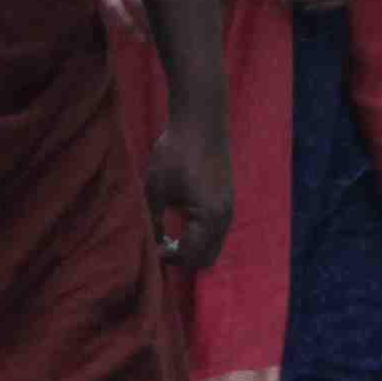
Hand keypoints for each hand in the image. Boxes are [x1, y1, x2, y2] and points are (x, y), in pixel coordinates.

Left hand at [144, 108, 231, 274]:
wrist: (200, 121)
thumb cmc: (175, 153)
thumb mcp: (156, 189)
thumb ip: (154, 220)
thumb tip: (152, 242)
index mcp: (208, 218)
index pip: (191, 256)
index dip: (170, 259)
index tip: (152, 250)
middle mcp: (224, 218)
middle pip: (208, 258)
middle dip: (184, 259)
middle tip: (161, 247)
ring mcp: (229, 209)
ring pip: (214, 244)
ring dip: (193, 247)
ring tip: (169, 237)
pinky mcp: (227, 199)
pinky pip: (217, 230)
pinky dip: (201, 235)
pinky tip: (182, 222)